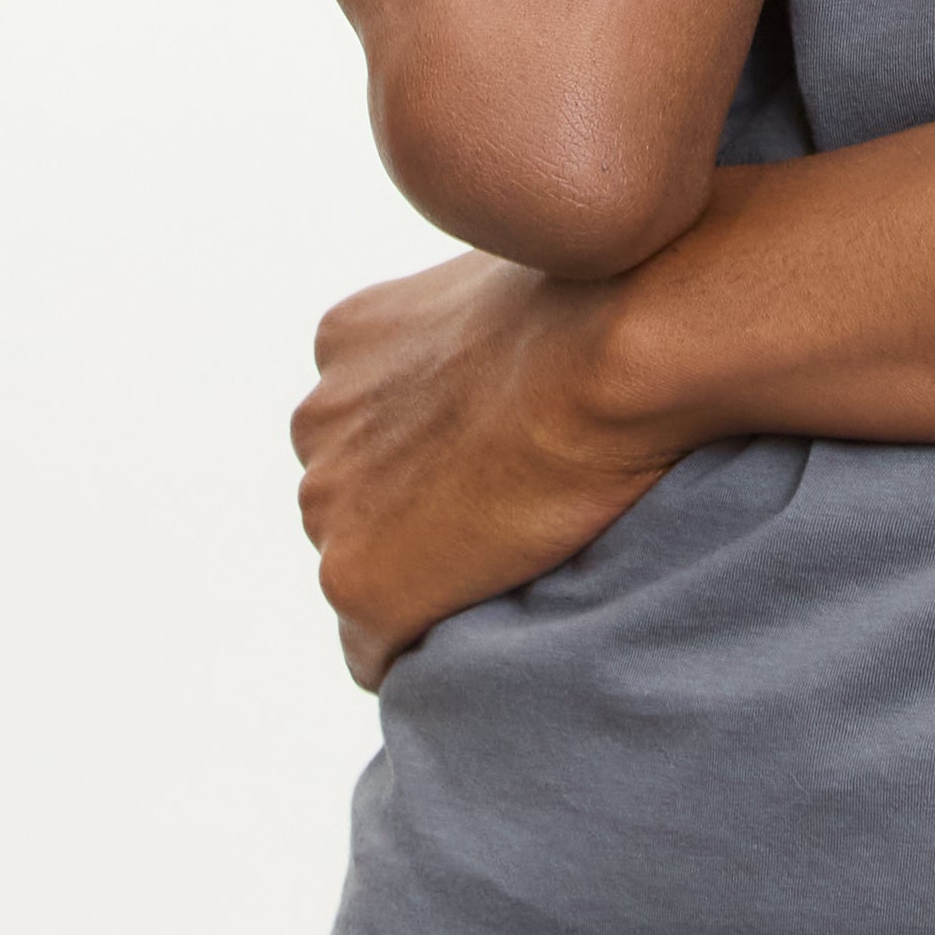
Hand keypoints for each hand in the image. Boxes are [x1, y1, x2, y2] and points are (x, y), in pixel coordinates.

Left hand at [291, 251, 675, 690]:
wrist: (617, 345)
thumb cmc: (601, 301)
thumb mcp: (514, 280)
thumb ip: (479, 330)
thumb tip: (524, 358)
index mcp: (347, 340)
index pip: (366, 426)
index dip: (436, 452)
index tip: (498, 456)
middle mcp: (317, 420)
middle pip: (353, 500)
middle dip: (417, 512)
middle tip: (513, 508)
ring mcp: (331, 504)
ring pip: (364, 574)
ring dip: (425, 578)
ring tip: (515, 559)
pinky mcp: (362, 582)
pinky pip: (375, 654)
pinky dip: (424, 649)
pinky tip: (493, 626)